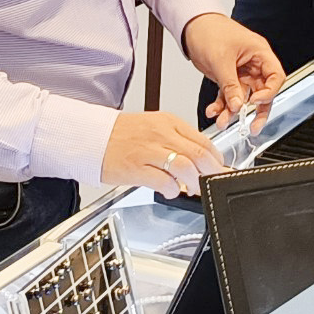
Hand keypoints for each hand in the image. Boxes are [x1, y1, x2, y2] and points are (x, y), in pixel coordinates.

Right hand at [101, 110, 223, 197]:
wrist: (92, 137)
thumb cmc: (122, 135)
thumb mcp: (155, 128)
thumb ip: (178, 141)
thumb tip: (201, 160)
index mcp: (168, 122)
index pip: (203, 140)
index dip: (216, 159)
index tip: (220, 169)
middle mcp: (160, 134)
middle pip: (198, 154)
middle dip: (212, 172)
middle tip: (213, 182)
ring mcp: (148, 151)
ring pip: (185, 167)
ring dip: (194, 182)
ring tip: (193, 189)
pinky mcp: (136, 168)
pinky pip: (164, 182)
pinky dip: (173, 189)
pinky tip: (170, 190)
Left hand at [181, 13, 285, 132]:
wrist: (191, 26)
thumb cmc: (210, 30)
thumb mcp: (221, 59)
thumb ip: (230, 84)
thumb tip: (237, 105)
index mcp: (259, 53)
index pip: (275, 77)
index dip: (269, 92)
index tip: (254, 102)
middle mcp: (253, 64)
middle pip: (262, 92)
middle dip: (255, 111)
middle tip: (252, 127)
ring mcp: (241, 72)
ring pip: (243, 97)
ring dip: (233, 111)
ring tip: (223, 121)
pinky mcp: (228, 77)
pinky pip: (229, 95)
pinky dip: (222, 105)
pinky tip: (213, 111)